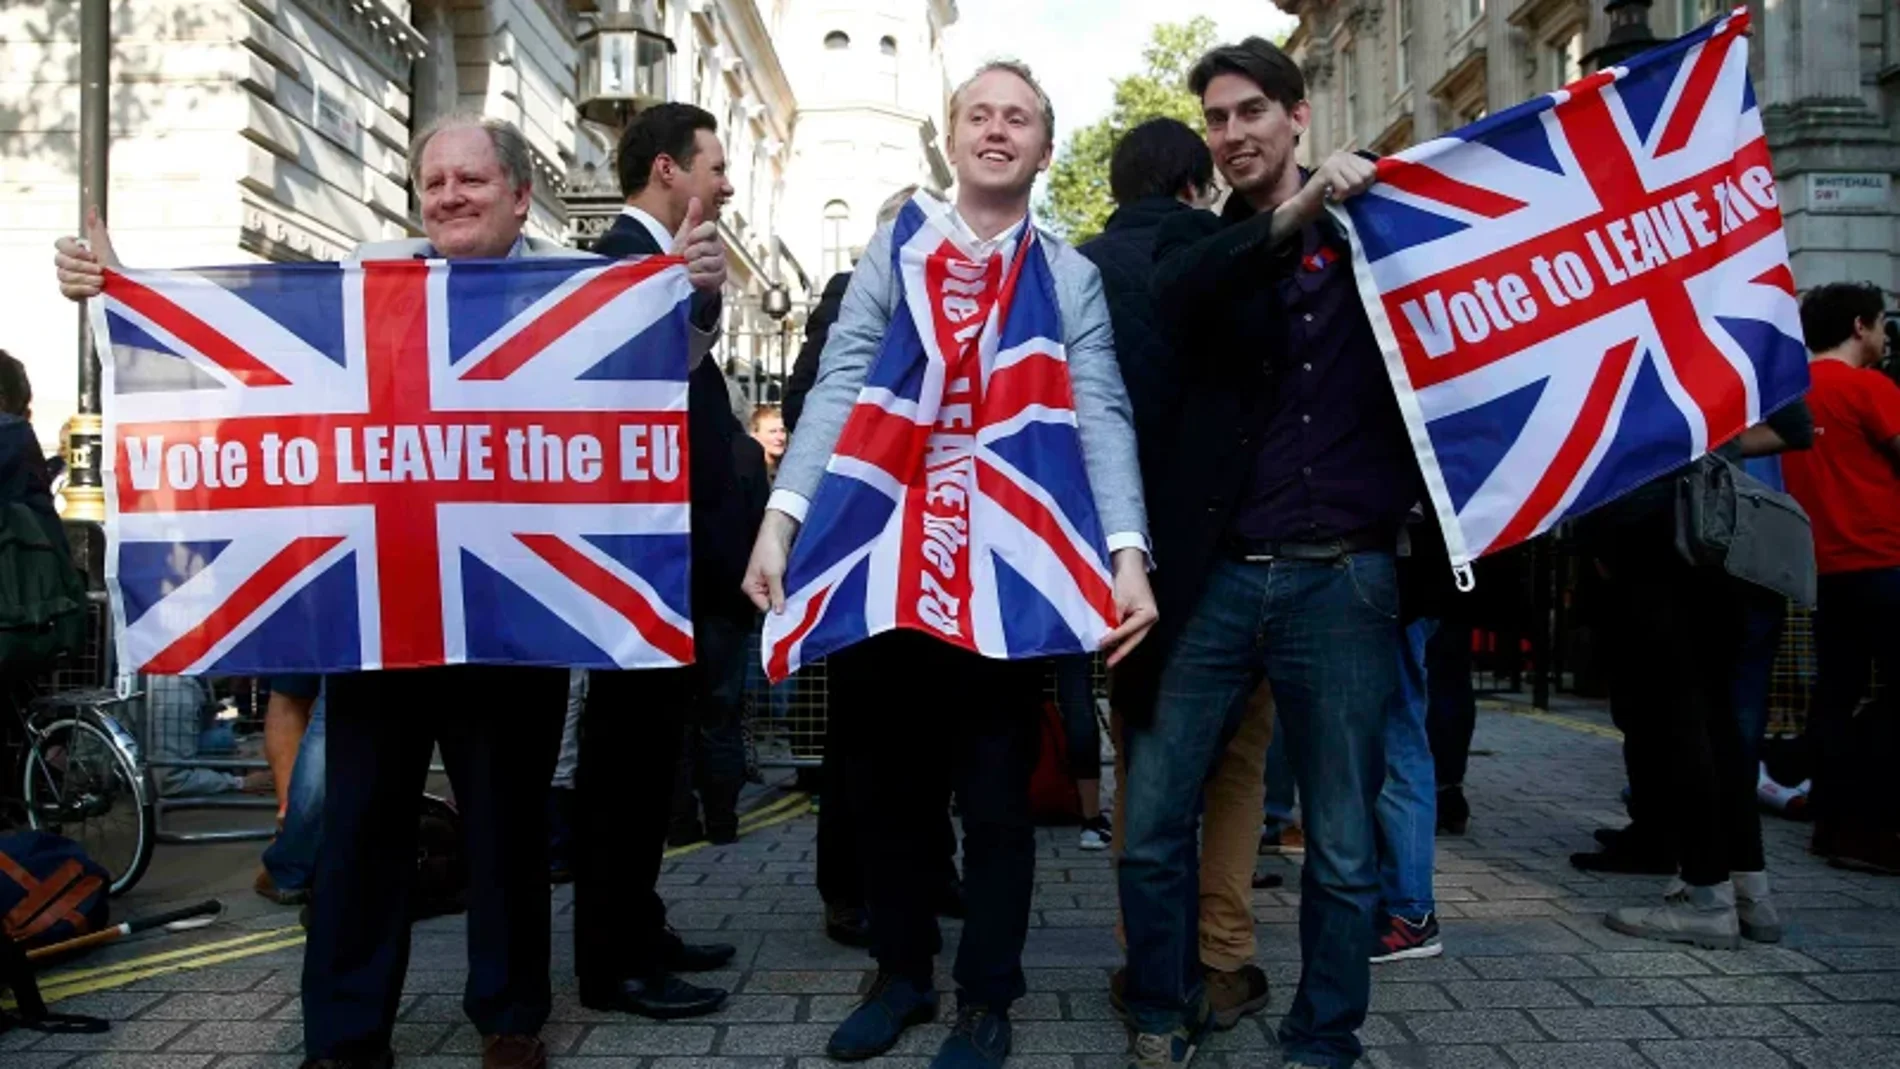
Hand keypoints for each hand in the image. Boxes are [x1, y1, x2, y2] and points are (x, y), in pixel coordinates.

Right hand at [54, 206, 117, 301]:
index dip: (75, 251)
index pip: (59, 244)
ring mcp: (64, 277)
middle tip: (100, 269)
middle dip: (82, 266)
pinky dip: (82, 289)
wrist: (119, 287)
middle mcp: (64, 262)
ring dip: (85, 278)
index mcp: (71, 248)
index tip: (92, 255)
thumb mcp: (104, 245)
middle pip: (59, 260)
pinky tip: (95, 290)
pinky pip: (66, 289)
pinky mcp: (68, 292)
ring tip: (101, 281)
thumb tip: (93, 207)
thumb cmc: (111, 265)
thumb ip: (96, 227)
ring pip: (63, 275)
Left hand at [671, 196, 725, 293]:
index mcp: (711, 235)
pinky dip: (697, 278)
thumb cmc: (683, 254)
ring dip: (693, 266)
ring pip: (709, 262)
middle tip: (685, 257)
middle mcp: (719, 247)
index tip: (688, 240)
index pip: (710, 227)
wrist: (682, 276)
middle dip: (692, 253)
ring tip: (688, 268)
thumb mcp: (684, 235)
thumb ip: (691, 218)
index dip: (698, 233)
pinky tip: (691, 277)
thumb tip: (695, 198)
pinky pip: (710, 277)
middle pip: (708, 247)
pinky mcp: (721, 277)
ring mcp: (721, 263)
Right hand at [742, 509, 799, 612]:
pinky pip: (783, 588)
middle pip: (771, 602)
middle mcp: (758, 586)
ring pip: (778, 596)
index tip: (789, 611)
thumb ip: (776, 594)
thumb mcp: (773, 575)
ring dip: (787, 595)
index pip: (763, 606)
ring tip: (797, 595)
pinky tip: (797, 588)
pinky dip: (789, 588)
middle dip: (782, 602)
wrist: (778, 532)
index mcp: (750, 587)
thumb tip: (779, 613)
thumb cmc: (770, 551)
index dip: (775, 609)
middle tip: (795, 604)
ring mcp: (768, 581)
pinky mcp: (777, 576)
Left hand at [1099, 547, 1157, 667]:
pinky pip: (1128, 629)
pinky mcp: (1138, 615)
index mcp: (1149, 615)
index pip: (1128, 631)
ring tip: (1107, 656)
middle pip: (1134, 639)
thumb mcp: (1118, 600)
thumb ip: (1112, 618)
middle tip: (1109, 663)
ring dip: (1119, 644)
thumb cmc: (1126, 579)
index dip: (1113, 638)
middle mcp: (1150, 619)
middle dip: (1121, 651)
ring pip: (1131, 636)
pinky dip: (1119, 635)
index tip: (1100, 645)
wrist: (1129, 563)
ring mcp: (1145, 617)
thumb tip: (1104, 635)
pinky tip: (1110, 642)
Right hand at [1289, 151, 1378, 224]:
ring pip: (1357, 182)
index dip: (1366, 184)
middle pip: (1366, 175)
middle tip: (1343, 192)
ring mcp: (1333, 162)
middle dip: (1357, 189)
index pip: (1372, 169)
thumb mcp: (1350, 184)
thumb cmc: (1329, 197)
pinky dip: (1339, 197)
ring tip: (1336, 193)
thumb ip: (1363, 177)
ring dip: (1348, 194)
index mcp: (1349, 156)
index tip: (1352, 189)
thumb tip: (1379, 174)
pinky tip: (1330, 195)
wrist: (1305, 207)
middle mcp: (1341, 155)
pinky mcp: (1327, 171)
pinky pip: (1345, 188)